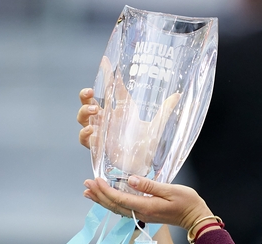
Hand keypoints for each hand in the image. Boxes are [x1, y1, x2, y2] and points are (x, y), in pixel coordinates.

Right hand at [76, 57, 180, 177]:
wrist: (143, 164)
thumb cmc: (147, 144)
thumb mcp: (157, 125)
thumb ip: (165, 110)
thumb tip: (178, 95)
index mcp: (121, 108)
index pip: (111, 88)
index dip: (106, 74)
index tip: (105, 61)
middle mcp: (108, 118)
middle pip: (88, 101)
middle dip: (85, 95)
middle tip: (91, 93)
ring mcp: (101, 131)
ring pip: (83, 117)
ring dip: (84, 111)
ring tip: (94, 110)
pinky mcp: (98, 146)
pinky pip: (85, 138)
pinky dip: (85, 133)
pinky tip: (92, 130)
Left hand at [83, 176, 212, 230]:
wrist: (196, 218)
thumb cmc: (187, 202)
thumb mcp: (171, 190)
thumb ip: (149, 186)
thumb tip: (131, 180)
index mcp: (146, 206)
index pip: (120, 198)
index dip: (105, 190)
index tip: (96, 179)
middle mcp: (141, 213)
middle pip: (114, 205)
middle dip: (98, 195)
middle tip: (85, 184)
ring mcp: (143, 215)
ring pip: (117, 208)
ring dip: (102, 200)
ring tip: (89, 192)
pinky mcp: (145, 214)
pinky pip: (123, 209)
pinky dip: (112, 203)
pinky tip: (106, 200)